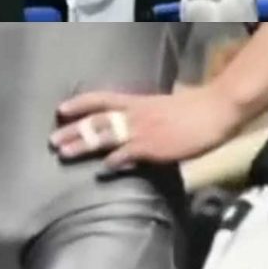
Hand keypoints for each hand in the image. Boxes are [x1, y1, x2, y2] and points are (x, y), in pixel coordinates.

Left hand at [50, 81, 232, 171]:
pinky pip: (125, 155)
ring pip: (103, 136)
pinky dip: (112, 163)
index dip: (79, 103)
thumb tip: (140, 122)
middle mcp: (134, 114)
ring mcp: (141, 130)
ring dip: (82, 145)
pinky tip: (103, 170)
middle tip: (52, 141)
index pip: (101, 98)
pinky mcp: (151, 147)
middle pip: (95, 120)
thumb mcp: (165, 106)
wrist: (214, 111)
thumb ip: (149, 115)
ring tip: (63, 153)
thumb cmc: (197, 108)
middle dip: (72, 130)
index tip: (61, 109)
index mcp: (138, 101)